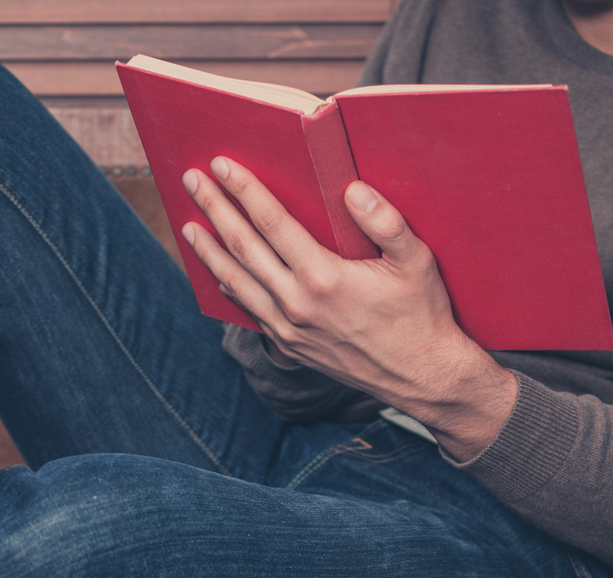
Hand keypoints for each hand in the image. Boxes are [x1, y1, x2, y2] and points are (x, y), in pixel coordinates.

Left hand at [181, 157, 516, 461]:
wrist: (421, 378)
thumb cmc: (422, 315)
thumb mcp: (417, 262)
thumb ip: (386, 222)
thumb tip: (353, 190)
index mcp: (325, 278)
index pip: (273, 223)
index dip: (244, 191)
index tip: (222, 165)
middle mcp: (299, 305)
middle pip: (244, 248)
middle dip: (215, 209)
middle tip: (192, 180)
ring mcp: (290, 329)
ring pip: (238, 282)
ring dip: (211, 251)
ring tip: (190, 226)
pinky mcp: (291, 346)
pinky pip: (251, 311)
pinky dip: (231, 287)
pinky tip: (220, 272)